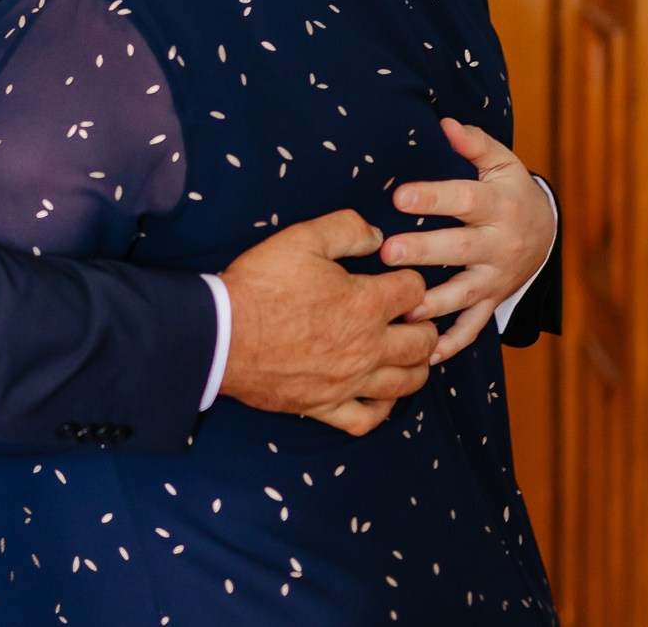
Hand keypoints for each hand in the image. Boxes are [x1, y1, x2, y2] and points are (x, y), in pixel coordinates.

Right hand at [217, 209, 435, 434]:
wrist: (222, 334)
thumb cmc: (261, 285)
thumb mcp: (302, 238)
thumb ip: (346, 229)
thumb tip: (376, 235)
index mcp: (366, 303)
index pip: (415, 290)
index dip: (411, 280)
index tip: (398, 279)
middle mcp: (368, 346)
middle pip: (423, 341)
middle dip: (425, 324)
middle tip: (411, 317)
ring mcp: (348, 380)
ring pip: (406, 382)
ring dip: (416, 366)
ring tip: (406, 353)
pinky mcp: (325, 404)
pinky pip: (367, 419)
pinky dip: (382, 410)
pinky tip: (379, 395)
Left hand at [383, 118, 556, 363]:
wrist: (546, 234)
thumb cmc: (509, 191)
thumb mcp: (501, 163)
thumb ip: (474, 144)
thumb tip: (446, 124)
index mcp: (500, 205)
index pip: (466, 200)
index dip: (434, 198)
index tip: (400, 196)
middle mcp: (500, 244)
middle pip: (461, 249)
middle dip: (426, 252)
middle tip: (389, 251)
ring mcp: (496, 277)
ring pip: (464, 293)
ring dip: (434, 303)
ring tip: (403, 308)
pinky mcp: (492, 301)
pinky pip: (473, 327)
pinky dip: (452, 343)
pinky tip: (426, 354)